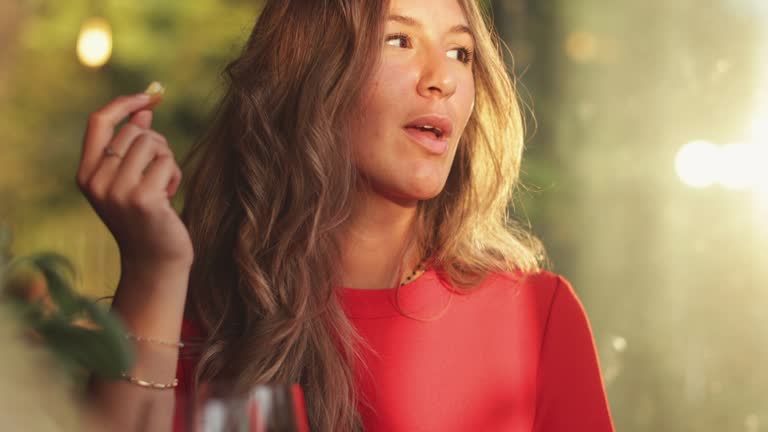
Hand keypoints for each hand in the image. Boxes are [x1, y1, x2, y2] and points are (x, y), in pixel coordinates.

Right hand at [76, 93, 193, 270]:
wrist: (155, 261)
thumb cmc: (146, 218)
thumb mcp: (131, 180)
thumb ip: (132, 147)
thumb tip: (143, 111)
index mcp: (86, 174)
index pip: (98, 122)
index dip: (123, 104)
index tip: (148, 97)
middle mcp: (96, 181)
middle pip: (134, 132)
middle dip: (155, 144)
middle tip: (159, 171)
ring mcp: (117, 190)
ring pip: (151, 143)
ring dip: (166, 160)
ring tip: (164, 186)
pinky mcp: (143, 198)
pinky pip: (166, 162)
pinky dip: (174, 174)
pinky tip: (170, 197)